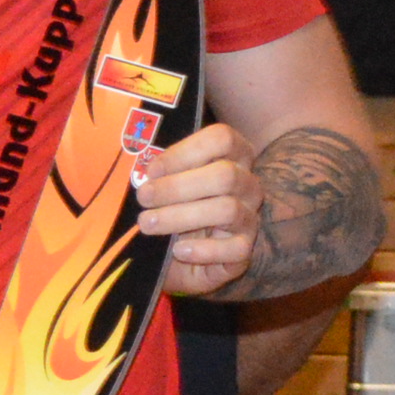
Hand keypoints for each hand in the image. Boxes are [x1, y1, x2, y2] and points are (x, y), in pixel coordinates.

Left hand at [139, 121, 261, 298]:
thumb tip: (144, 172)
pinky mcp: (246, 249)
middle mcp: (247, 184)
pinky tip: (178, 250)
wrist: (184, 255)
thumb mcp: (168, 184)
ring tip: (148, 224)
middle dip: (177, 186)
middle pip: (225, 175)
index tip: (152, 170)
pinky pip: (235, 249)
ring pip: (227, 209)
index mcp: (233, 156)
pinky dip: (204, 250)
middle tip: (144, 197)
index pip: (222, 139)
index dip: (185, 151)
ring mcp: (249, 217)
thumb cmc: (175, 207)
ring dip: (181, 216)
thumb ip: (162, 172)